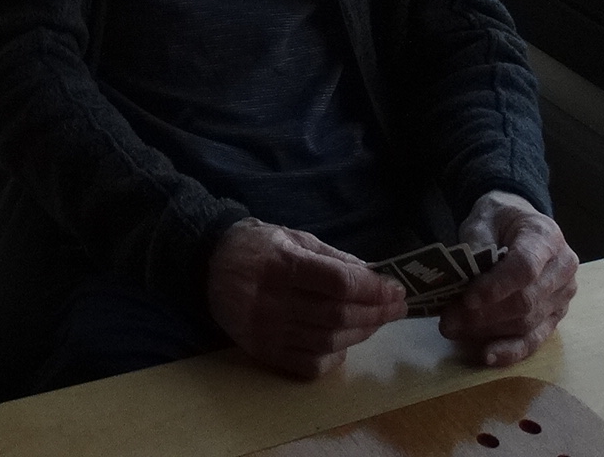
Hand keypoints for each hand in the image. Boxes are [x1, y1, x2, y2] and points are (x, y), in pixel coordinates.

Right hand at [207, 218, 406, 380]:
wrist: (208, 265)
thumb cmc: (256, 246)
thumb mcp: (293, 237)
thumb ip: (333, 258)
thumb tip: (374, 276)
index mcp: (282, 264)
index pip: (337, 282)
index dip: (373, 289)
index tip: (396, 290)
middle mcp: (273, 300)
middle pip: (337, 315)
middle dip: (375, 313)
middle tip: (396, 307)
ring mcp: (266, 330)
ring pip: (327, 342)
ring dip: (360, 334)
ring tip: (376, 322)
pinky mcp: (262, 351)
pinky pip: (308, 365)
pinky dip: (333, 358)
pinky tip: (343, 343)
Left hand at [438, 191, 577, 366]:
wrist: (519, 225)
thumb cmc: (500, 221)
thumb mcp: (483, 218)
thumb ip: (476, 241)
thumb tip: (466, 275)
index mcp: (546, 237)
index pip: (525, 268)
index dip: (497, 286)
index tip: (468, 299)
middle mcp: (562, 269)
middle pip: (525, 301)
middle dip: (484, 315)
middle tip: (448, 320)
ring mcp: (562, 296)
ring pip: (527, 324)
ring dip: (488, 331)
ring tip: (453, 329)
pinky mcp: (555, 317)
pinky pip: (534, 340)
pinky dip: (510, 351)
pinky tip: (487, 356)